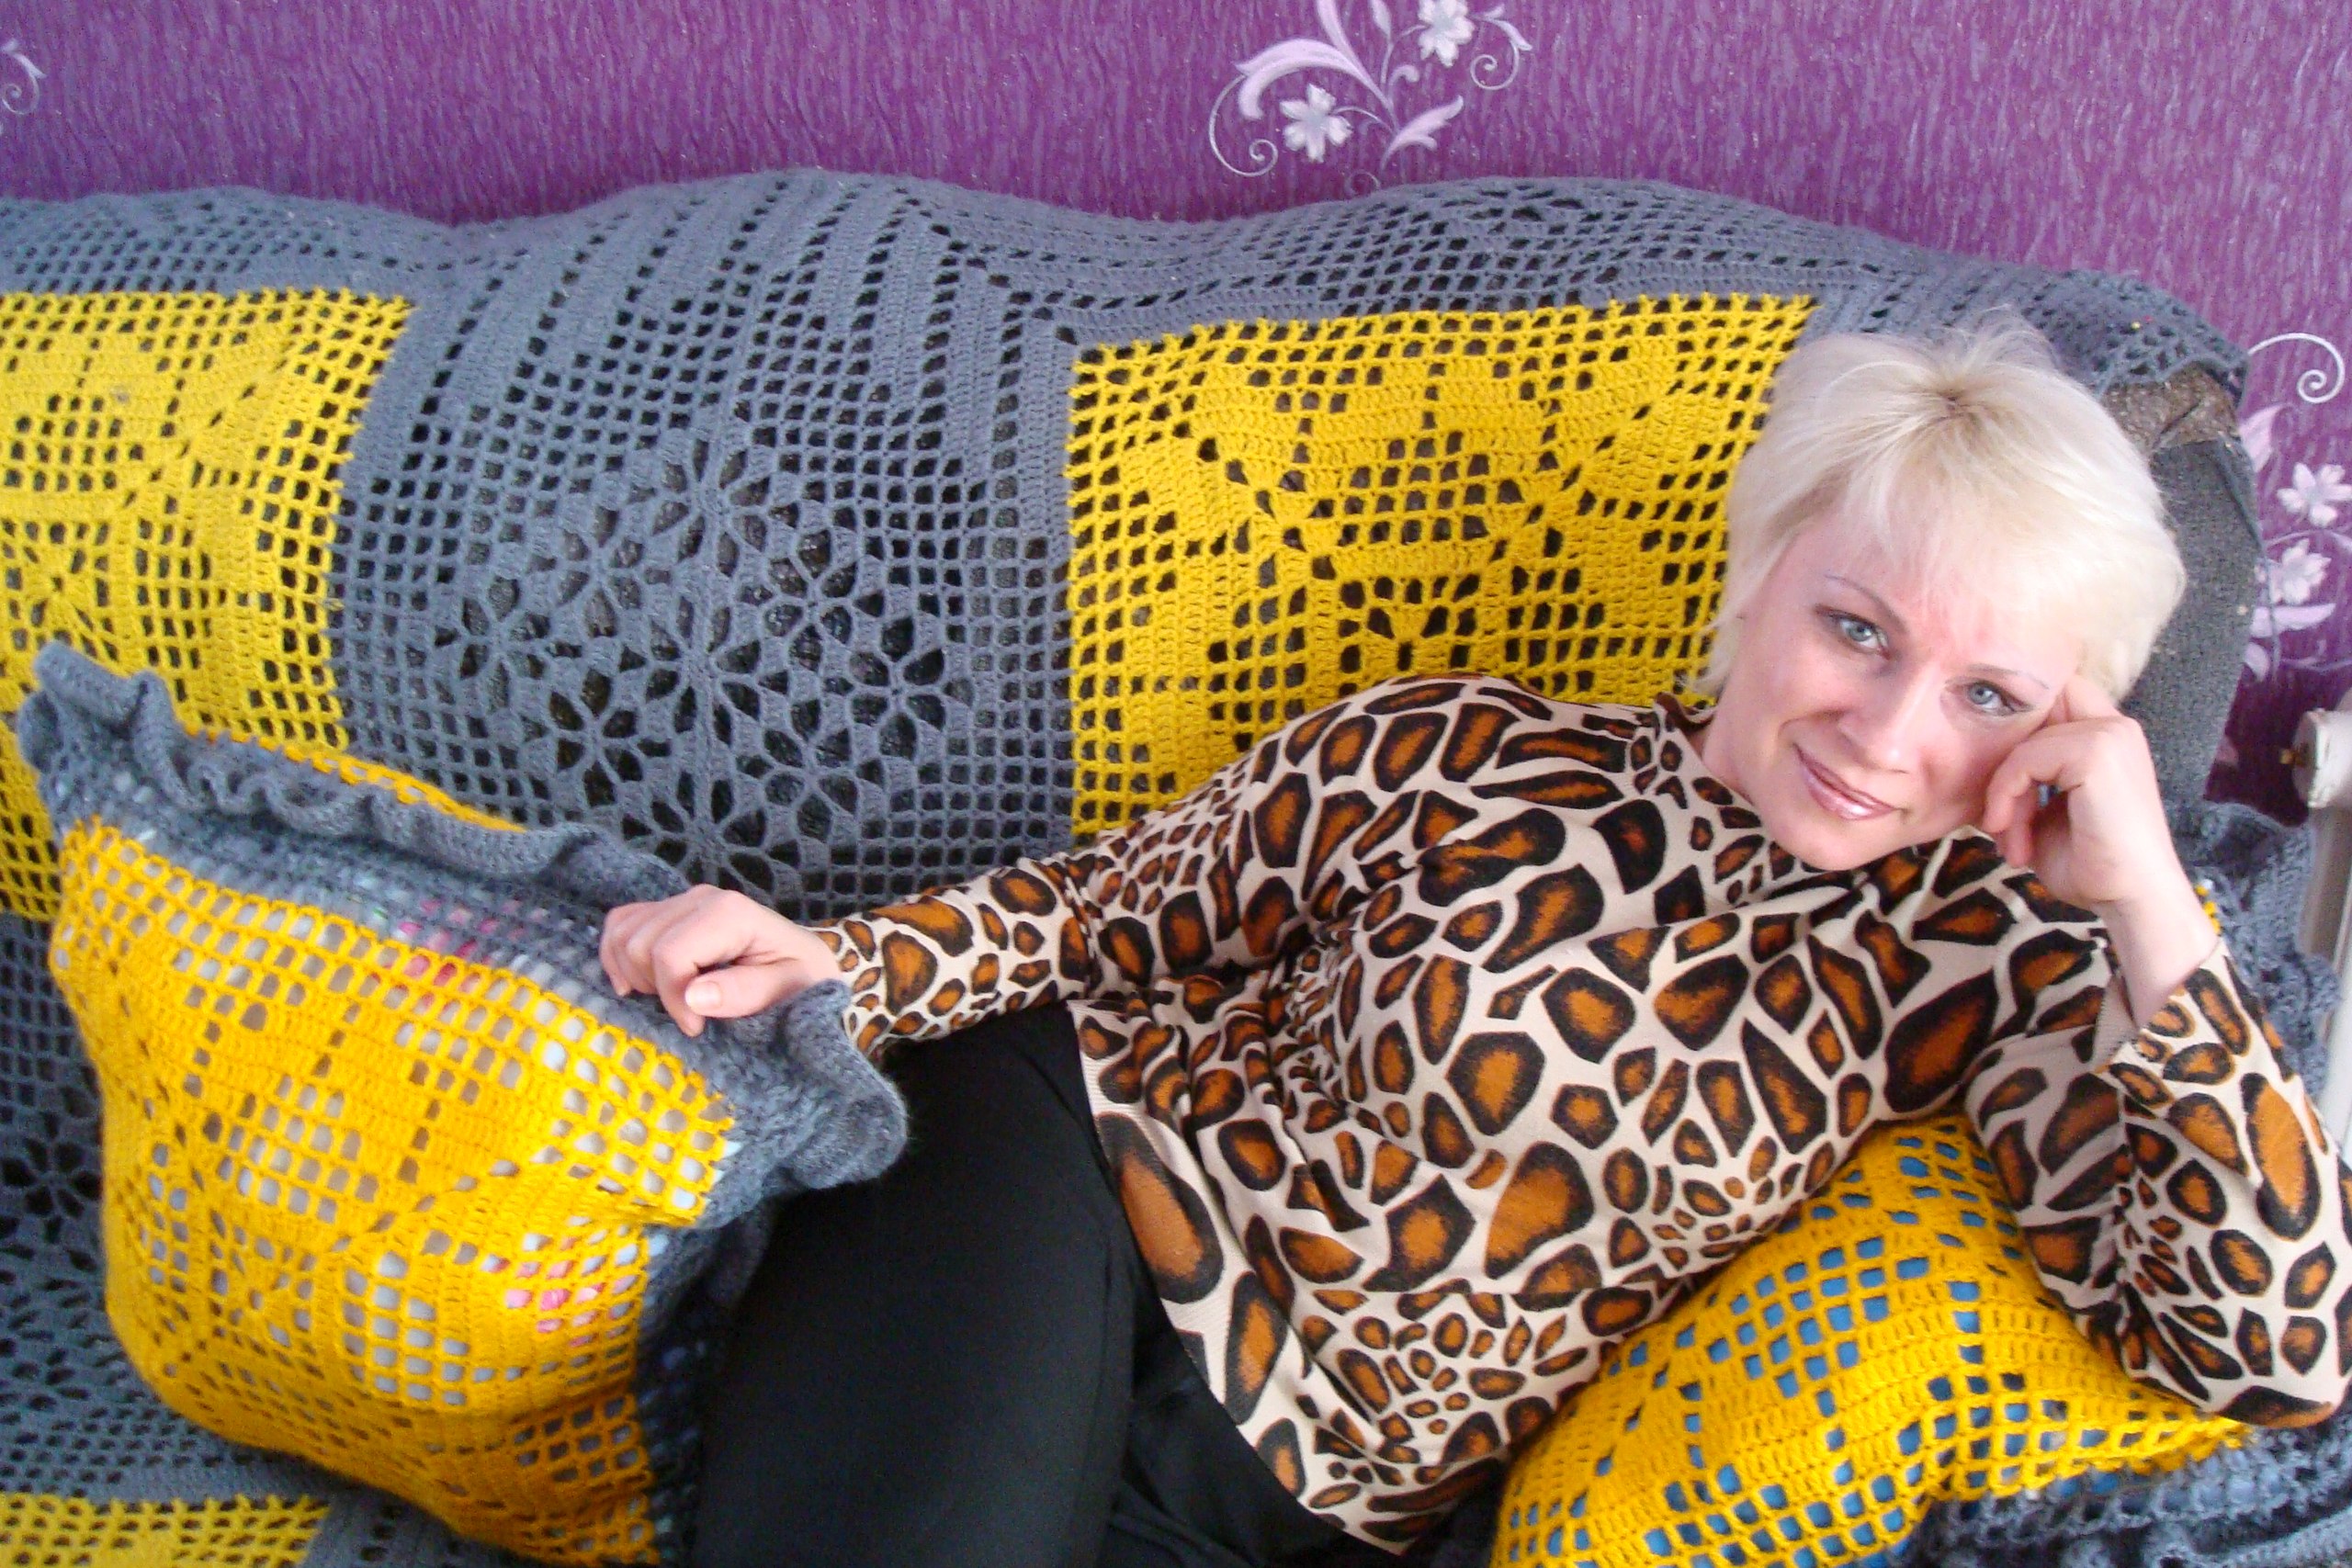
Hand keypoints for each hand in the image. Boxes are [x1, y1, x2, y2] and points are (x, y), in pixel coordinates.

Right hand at [599, 885, 842, 1037]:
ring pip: (623, 934)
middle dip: (655, 989)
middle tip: (688, 1013)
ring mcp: (682, 900)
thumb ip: (743, 993)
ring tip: (672, 997)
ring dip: (636, 974)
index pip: (669, 955)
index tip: (697, 1028)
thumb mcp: (786, 992)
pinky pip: (620, 924)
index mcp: (730, 913)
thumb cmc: (799, 981)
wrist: (803, 965)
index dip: (673, 999)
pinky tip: (640, 983)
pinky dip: (618, 956)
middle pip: (639, 945)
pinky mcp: (668, 910)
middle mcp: (701, 897)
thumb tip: (693, 996)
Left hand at [1977, 675, 2214, 1022]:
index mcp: (2107, 736)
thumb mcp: (2047, 813)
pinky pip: (2024, 760)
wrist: (2132, 901)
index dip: (2014, 731)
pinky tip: (2013, 837)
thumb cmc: (2091, 865)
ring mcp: (2108, 735)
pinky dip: (2007, 797)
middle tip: (1999, 818)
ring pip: (2022, 744)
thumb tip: (1976, 759)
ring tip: (2011, 841)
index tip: (1997, 785)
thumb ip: (2025, 780)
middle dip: (2003, 759)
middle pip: (2029, 710)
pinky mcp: (2096, 752)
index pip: (2048, 700)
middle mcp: (2113, 726)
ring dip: (2003, 795)